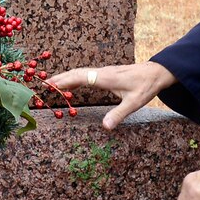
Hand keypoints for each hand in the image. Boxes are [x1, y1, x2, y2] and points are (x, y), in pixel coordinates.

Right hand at [46, 61, 176, 128]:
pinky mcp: (106, 73)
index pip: (80, 77)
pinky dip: (75, 77)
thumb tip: (105, 127)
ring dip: (66, 77)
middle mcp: (102, 72)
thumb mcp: (134, 103)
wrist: (156, 72)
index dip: (64, 81)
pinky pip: (86, 74)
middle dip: (60, 78)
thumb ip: (119, 115)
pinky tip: (71, 83)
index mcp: (105, 78)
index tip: (50, 85)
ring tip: (52, 84)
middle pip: (76, 73)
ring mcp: (104, 72)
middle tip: (43, 85)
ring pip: (81, 72)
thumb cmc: (145, 87)